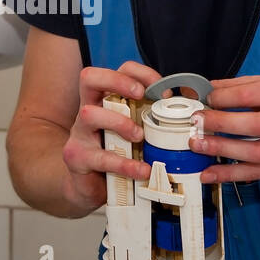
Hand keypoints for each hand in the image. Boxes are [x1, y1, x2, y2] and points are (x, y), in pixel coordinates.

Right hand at [59, 61, 167, 214]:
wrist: (88, 188)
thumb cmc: (115, 154)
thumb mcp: (132, 131)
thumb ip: (148, 118)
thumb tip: (182, 106)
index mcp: (103, 100)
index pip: (115, 71)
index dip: (138, 72)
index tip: (159, 88)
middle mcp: (87, 110)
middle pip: (89, 78)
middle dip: (117, 81)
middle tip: (140, 95)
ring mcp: (79, 133)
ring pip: (90, 114)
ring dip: (119, 122)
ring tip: (139, 137)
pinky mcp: (78, 158)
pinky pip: (101, 157)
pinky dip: (125, 164)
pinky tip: (142, 170)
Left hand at [188, 75, 259, 182]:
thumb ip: (239, 86)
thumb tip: (206, 90)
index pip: (252, 95)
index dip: (224, 99)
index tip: (206, 100)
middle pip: (256, 126)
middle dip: (221, 125)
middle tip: (197, 123)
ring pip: (257, 154)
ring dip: (223, 152)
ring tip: (199, 146)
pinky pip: (259, 173)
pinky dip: (231, 175)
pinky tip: (211, 174)